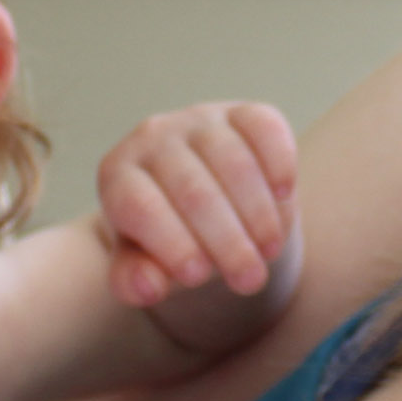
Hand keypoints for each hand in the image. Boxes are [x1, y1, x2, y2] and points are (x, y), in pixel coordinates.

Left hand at [96, 101, 301, 330]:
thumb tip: (148, 287)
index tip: (197, 277)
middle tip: (249, 280)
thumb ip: (135, 280)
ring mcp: (198, 120)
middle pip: (191, 189)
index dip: (168, 241)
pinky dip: (278, 162)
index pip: (138, 205)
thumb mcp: (145, 265)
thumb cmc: (168, 240)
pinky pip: (264, 128)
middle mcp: (152, 138)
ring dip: (257, 213)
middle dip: (225, 240)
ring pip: (232, 161)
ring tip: (270, 251)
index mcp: (118, 176)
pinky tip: (283, 196)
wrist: (205, 210)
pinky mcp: (242, 113)